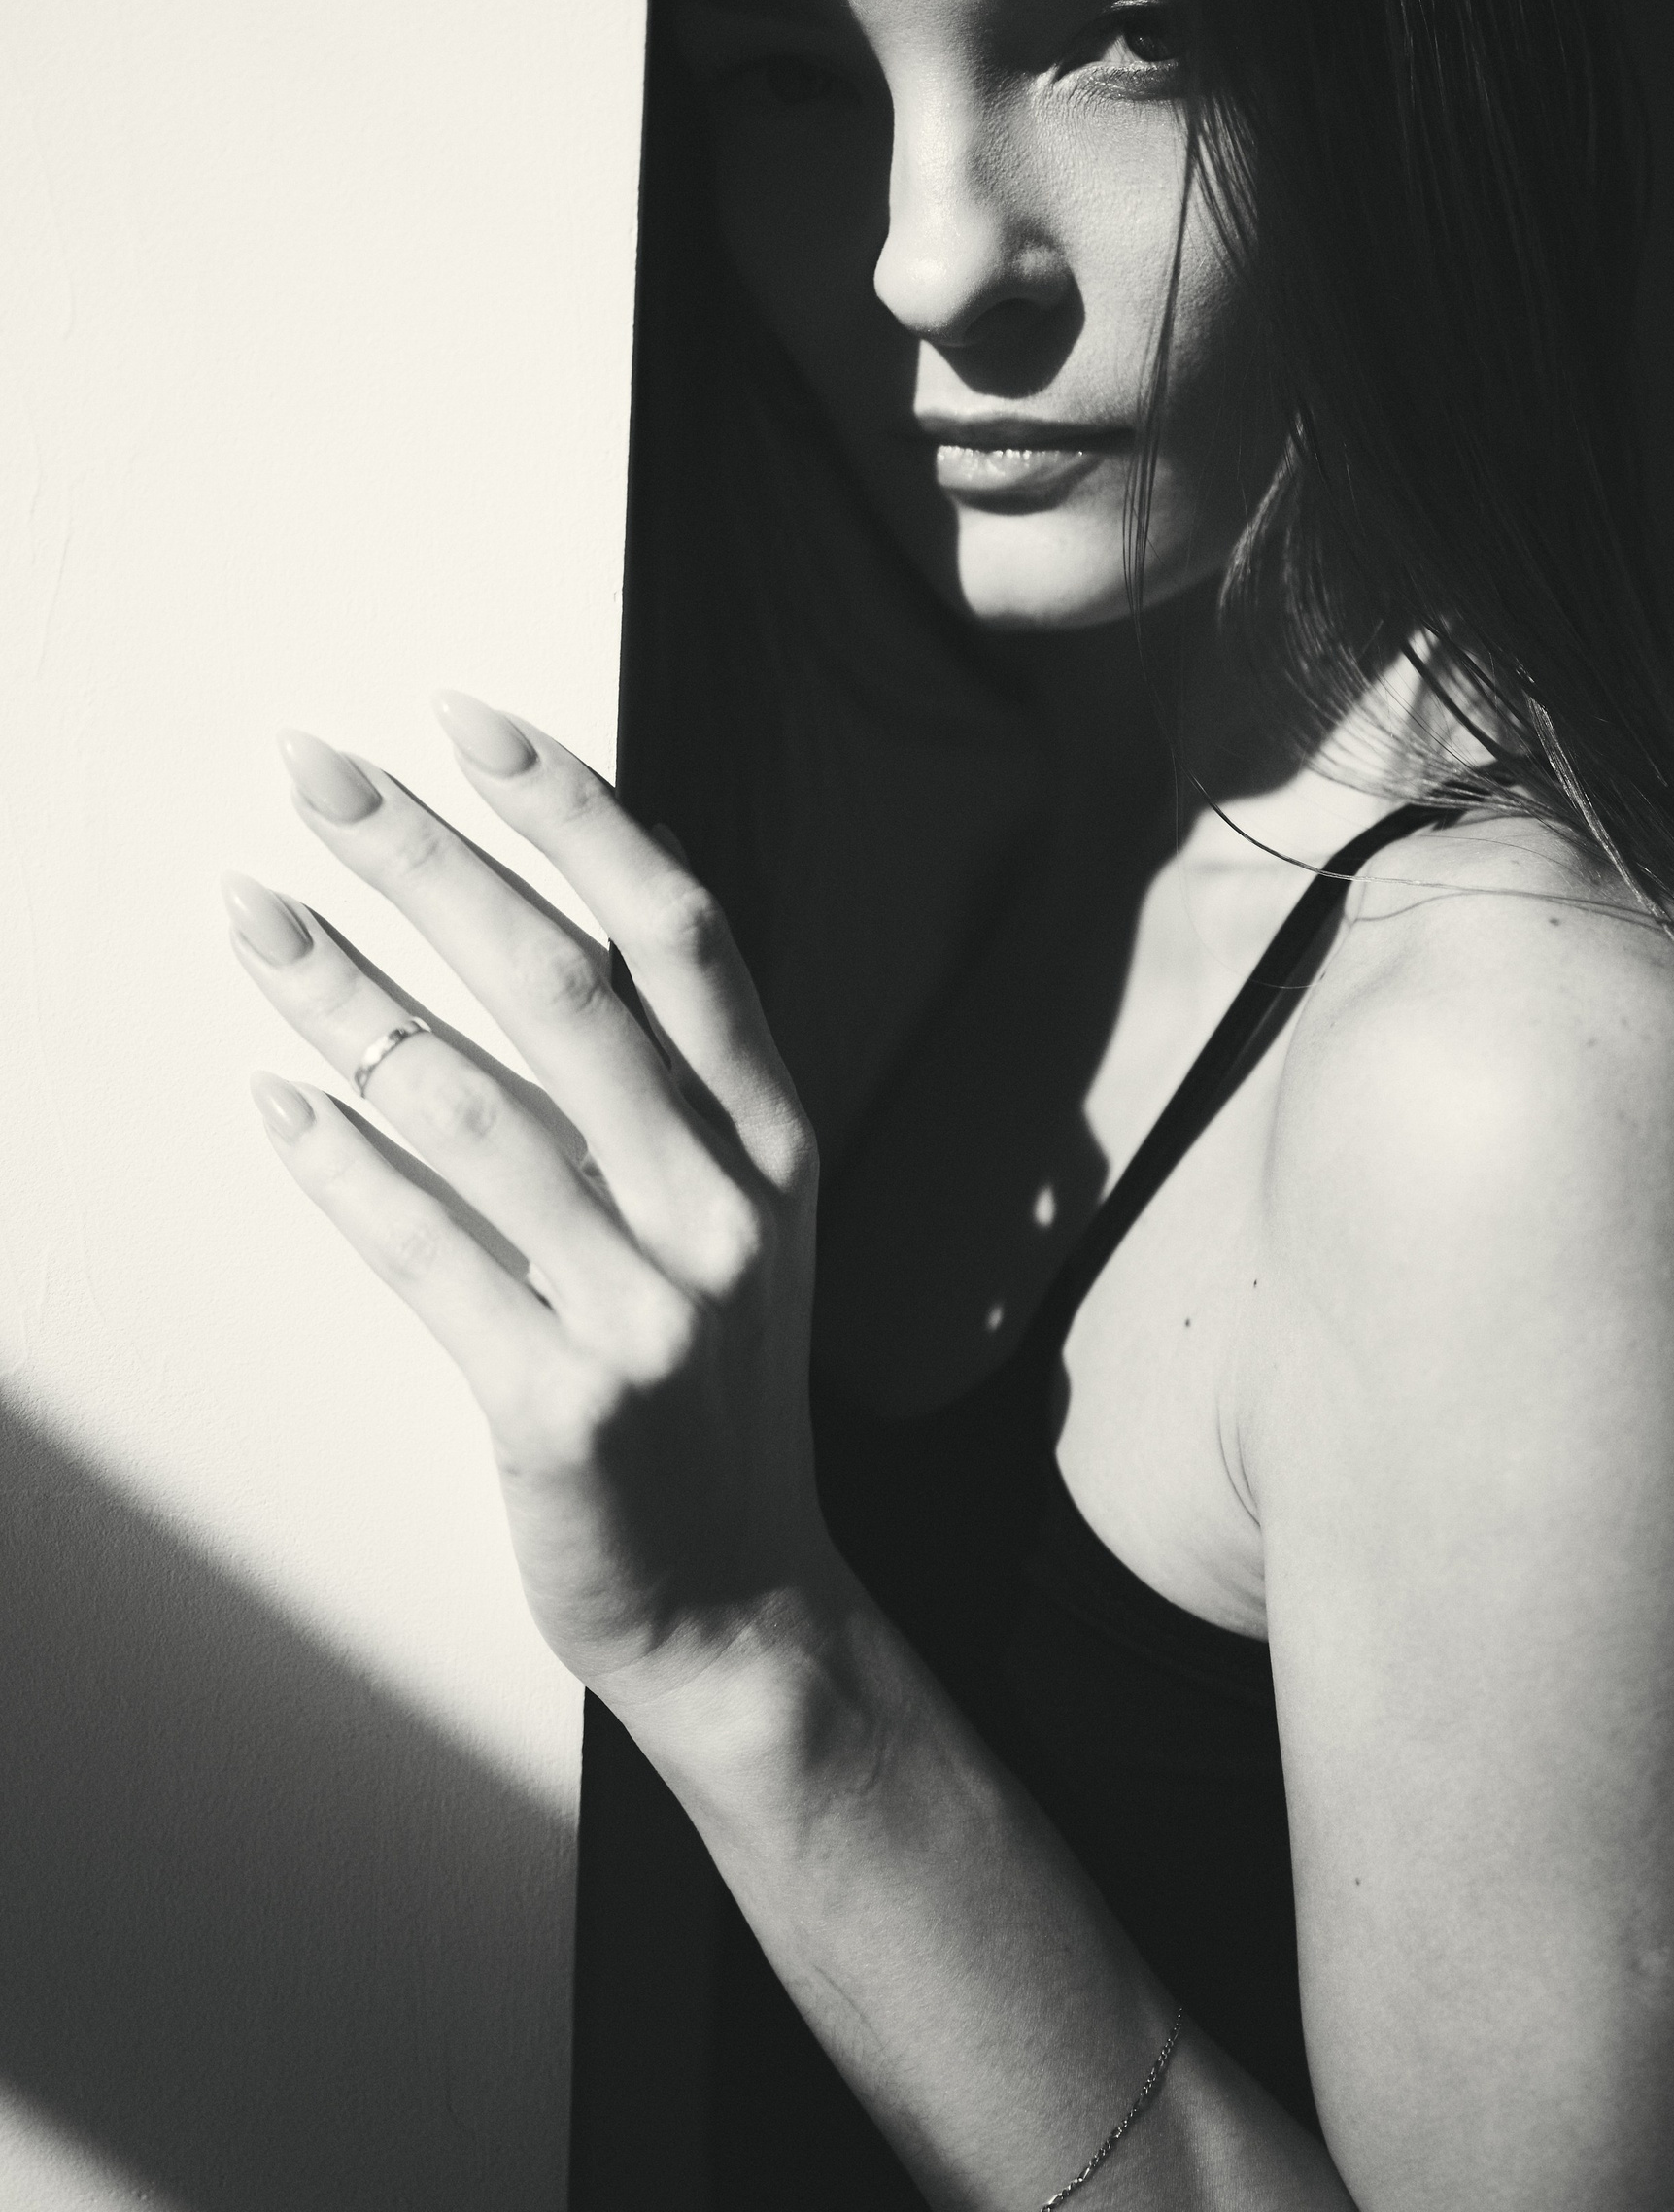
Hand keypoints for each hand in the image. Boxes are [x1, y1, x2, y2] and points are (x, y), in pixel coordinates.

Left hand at [224, 693, 829, 1721]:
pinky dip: (341, 1170)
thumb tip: (556, 903)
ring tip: (249, 912)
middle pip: (562, 985)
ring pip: (469, 1104)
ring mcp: (649, 1306)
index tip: (467, 725)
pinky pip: (426, 1255)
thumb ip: (667, 1080)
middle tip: (316, 774)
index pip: (678, 931)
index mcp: (773, 1136)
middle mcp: (724, 1203)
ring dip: (342, 992)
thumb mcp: (737, 1214)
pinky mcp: (560, 1400)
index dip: (575, 814)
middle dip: (427, 860)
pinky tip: (273, 1101)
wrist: (739, 1598)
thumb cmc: (714, 1381)